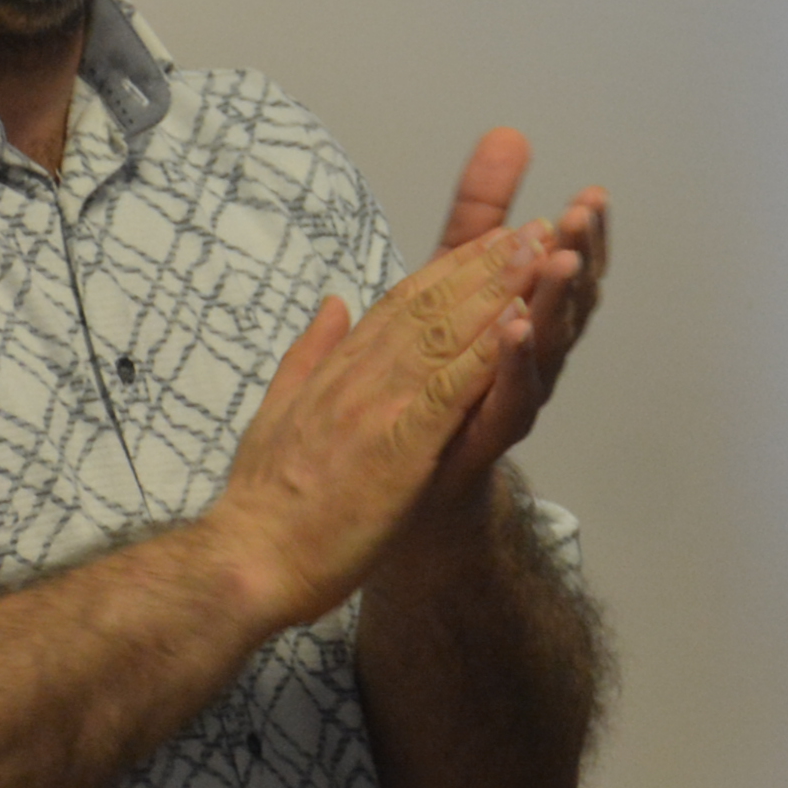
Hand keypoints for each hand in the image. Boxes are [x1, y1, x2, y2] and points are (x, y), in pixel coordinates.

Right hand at [205, 220, 543, 633]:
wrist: (246, 560)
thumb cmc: (265, 503)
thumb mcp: (278, 413)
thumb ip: (309, 355)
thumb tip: (332, 303)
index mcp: (338, 371)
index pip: (400, 304)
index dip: (449, 269)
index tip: (490, 238)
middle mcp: (359, 376)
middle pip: (430, 306)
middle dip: (485, 264)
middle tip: (535, 227)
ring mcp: (380, 407)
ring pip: (446, 334)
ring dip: (497, 291)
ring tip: (541, 252)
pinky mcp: (400, 446)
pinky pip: (451, 390)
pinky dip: (486, 352)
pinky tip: (519, 323)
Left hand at [421, 129, 610, 496]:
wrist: (403, 493)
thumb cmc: (433, 382)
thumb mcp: (452, 279)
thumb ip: (481, 215)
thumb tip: (509, 135)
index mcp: (527, 322)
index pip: (564, 272)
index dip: (582, 236)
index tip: (592, 194)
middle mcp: (531, 362)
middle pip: (569, 306)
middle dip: (580, 258)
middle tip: (585, 214)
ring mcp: (511, 402)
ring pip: (548, 349)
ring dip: (557, 303)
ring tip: (563, 260)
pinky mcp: (481, 439)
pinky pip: (506, 398)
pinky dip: (513, 363)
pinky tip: (514, 327)